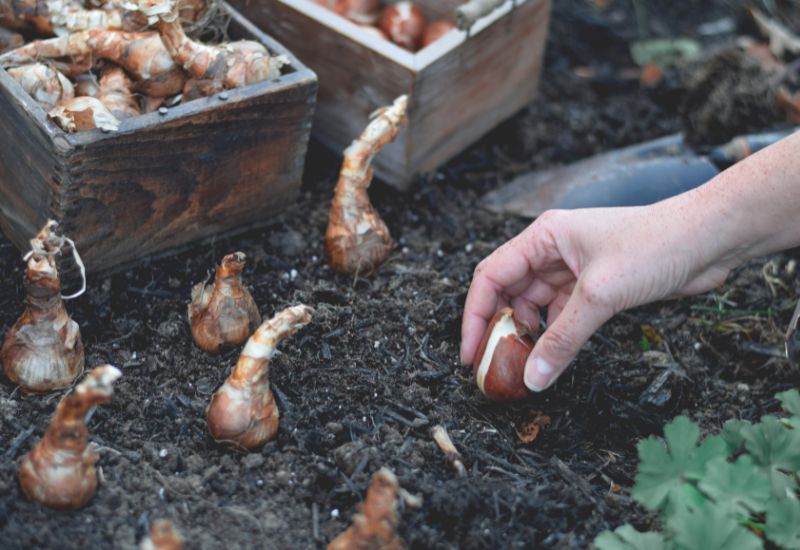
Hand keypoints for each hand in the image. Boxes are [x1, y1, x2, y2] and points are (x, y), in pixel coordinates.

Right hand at [460, 204, 736, 391]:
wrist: (710, 239)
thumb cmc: (655, 245)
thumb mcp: (600, 295)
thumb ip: (563, 339)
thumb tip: (534, 379)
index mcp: (544, 237)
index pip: (491, 276)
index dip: (475, 316)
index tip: (470, 352)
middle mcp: (552, 251)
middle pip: (509, 293)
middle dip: (500, 329)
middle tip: (493, 367)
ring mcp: (574, 269)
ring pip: (535, 307)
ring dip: (528, 336)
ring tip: (523, 367)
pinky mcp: (595, 287)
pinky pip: (562, 316)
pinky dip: (554, 337)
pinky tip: (551, 357)